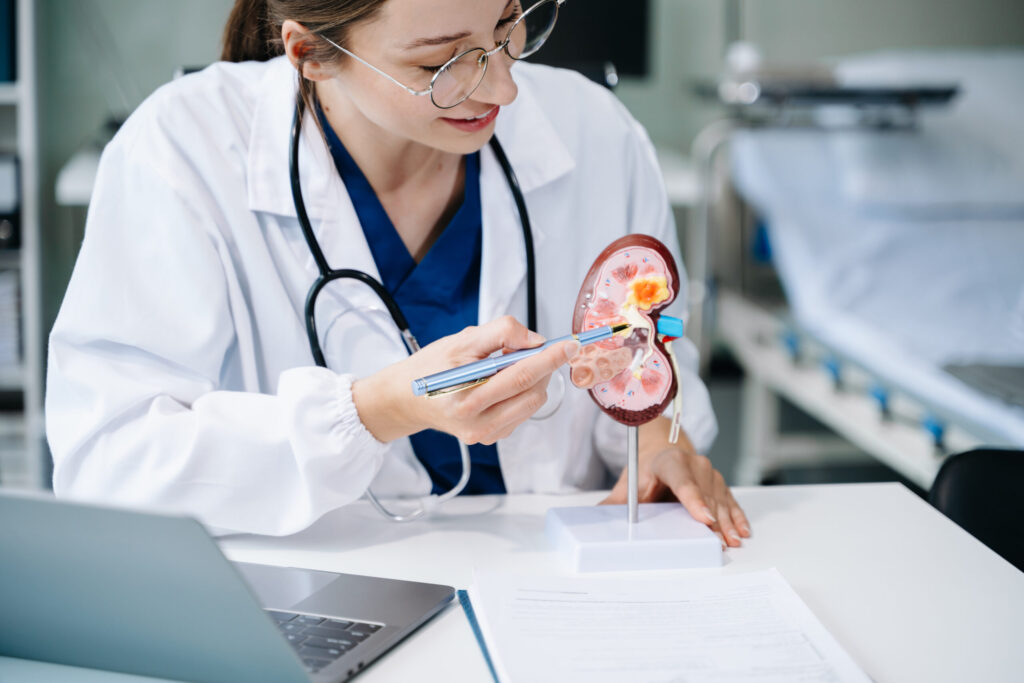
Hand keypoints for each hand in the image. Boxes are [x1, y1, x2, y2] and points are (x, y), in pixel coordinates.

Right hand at [352, 316, 578, 444]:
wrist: (406, 397)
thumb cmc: (431, 366)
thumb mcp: (462, 340)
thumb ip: (500, 333)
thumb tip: (536, 340)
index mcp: (467, 395)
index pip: (521, 374)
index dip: (550, 358)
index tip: (570, 345)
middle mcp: (476, 421)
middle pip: (533, 391)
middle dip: (545, 367)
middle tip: (537, 348)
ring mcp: (484, 434)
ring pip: (532, 403)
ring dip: (534, 380)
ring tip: (508, 366)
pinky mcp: (489, 438)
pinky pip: (521, 413)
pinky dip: (522, 394)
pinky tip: (501, 385)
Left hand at [601, 418, 750, 547]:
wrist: (661, 453)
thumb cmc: (644, 473)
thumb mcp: (628, 486)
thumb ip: (614, 505)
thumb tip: (596, 524)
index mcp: (668, 461)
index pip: (681, 478)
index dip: (693, 498)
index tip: (703, 517)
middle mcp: (693, 463)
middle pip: (704, 494)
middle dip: (713, 520)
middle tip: (718, 542)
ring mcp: (709, 472)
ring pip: (720, 499)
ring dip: (727, 522)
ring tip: (731, 542)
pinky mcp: (719, 483)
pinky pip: (730, 501)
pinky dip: (736, 516)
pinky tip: (741, 531)